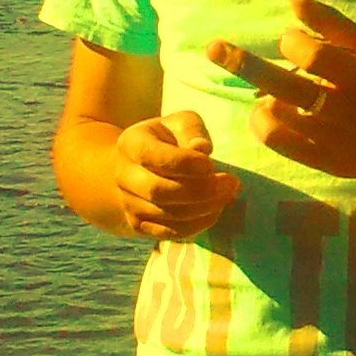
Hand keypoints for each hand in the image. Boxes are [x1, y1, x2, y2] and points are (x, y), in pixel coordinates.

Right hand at [113, 111, 239, 240]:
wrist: (141, 166)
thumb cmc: (169, 140)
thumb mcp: (181, 123)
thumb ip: (192, 131)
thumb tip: (202, 149)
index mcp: (131, 143)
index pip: (154, 157)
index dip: (186, 163)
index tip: (211, 164)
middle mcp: (123, 175)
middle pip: (158, 191)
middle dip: (200, 190)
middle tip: (231, 183)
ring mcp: (128, 202)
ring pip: (166, 214)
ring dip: (203, 208)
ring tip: (227, 195)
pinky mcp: (139, 224)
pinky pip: (170, 232)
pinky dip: (197, 225)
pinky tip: (215, 210)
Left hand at [207, 0, 355, 180]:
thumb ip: (329, 21)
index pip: (312, 55)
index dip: (293, 42)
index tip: (293, 42)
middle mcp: (344, 110)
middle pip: (284, 86)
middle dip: (244, 63)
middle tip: (214, 48)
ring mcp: (331, 140)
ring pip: (275, 116)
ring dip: (263, 98)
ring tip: (271, 93)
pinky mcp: (322, 162)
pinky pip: (277, 142)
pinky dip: (264, 122)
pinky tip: (269, 110)